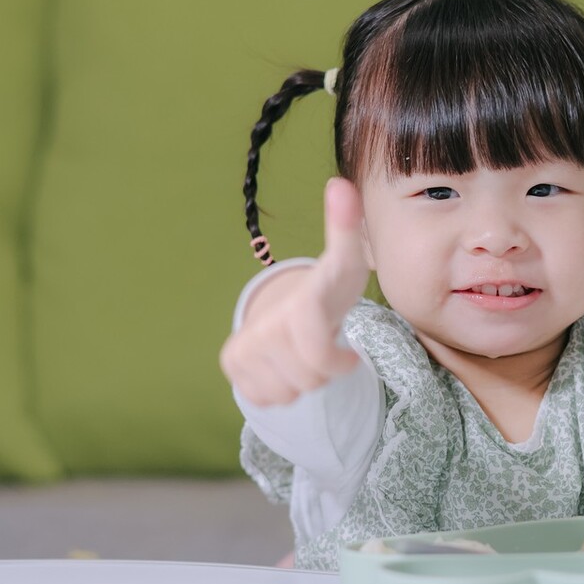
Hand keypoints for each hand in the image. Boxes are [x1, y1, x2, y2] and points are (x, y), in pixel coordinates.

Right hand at [219, 177, 369, 405]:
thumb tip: (340, 183)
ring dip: (306, 381)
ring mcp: (243, 346)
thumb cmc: (329, 289)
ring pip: (290, 393)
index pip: (315, 348)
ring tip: (307, 351)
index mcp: (298, 304)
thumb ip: (346, 228)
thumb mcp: (345, 265)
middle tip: (327, 346)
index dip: (336, 360)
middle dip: (325, 370)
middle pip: (309, 378)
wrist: (289, 303)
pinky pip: (268, 399)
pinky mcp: (232, 365)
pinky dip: (284, 389)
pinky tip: (288, 363)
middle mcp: (264, 325)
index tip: (351, 356)